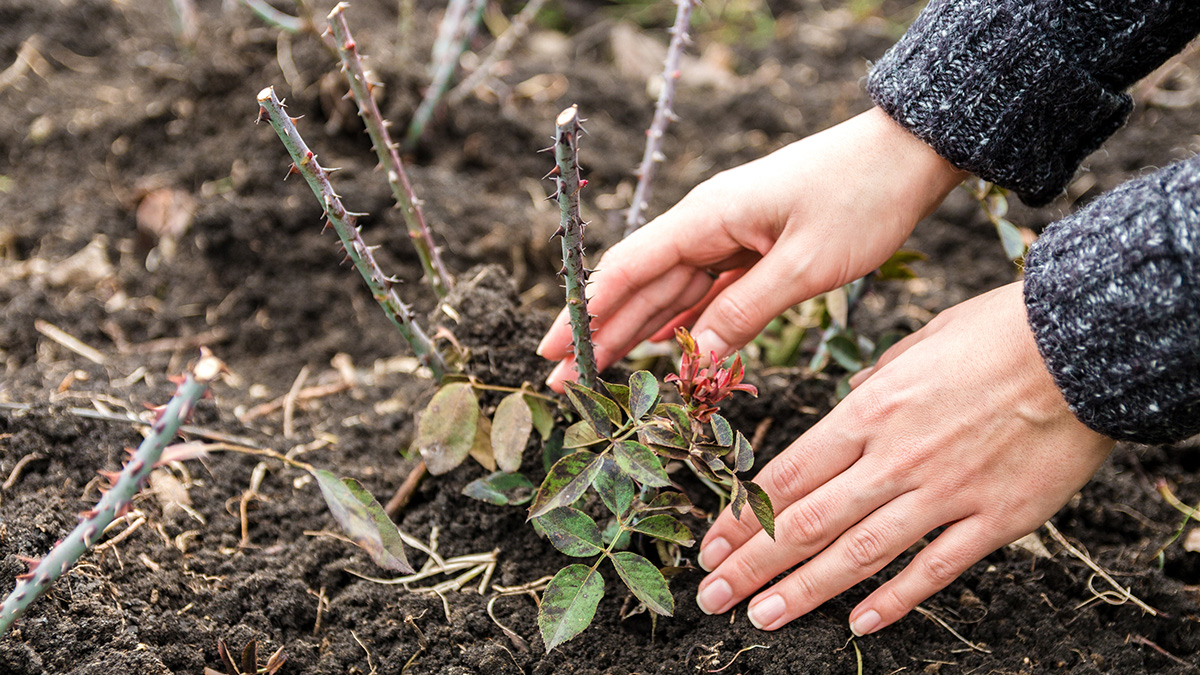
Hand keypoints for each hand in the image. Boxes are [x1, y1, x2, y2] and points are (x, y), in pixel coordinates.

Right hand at [538, 107, 965, 390]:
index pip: (628, 269)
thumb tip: (690, 359)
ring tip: (596, 374)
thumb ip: (743, 313)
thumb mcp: (805, 265)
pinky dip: (679, 321)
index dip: (586, 312)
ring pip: (668, 292)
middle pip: (639, 285)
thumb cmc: (861, 199)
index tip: (552, 350)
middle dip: (598, 333)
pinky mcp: (752, 246)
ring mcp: (728, 235)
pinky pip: (704, 291)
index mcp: (707, 217)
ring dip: (632, 333)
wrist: (907, 154)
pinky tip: (658, 347)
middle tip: (562, 381)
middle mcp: (707, 224)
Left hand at [694, 283, 1115, 634]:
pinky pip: (935, 569)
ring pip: (858, 554)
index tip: (709, 545)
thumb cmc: (999, 332)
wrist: (1085, 344)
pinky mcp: (996, 519)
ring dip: (802, 591)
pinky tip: (859, 624)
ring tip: (759, 617)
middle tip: (711, 596)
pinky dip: (895, 599)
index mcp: (869, 411)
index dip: (742, 516)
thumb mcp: (916, 344)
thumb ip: (875, 385)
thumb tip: (850, 403)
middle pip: (807, 521)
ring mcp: (944, 492)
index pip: (787, 475)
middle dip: (751, 564)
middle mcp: (895, 458)